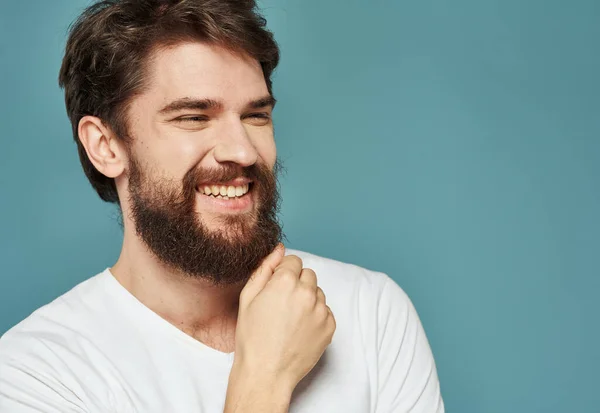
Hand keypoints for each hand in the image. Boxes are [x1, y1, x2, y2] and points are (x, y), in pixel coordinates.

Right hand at [233, 244, 336, 391]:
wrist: (266, 373)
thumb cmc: (252, 337)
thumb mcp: (248, 298)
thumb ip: (265, 268)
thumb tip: (279, 250)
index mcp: (285, 282)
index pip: (293, 261)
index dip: (283, 272)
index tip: (276, 287)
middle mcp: (307, 293)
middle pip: (308, 274)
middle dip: (297, 283)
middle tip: (282, 304)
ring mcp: (321, 311)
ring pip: (318, 292)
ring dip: (307, 299)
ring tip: (290, 319)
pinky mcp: (330, 327)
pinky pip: (325, 311)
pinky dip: (316, 316)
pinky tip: (300, 329)